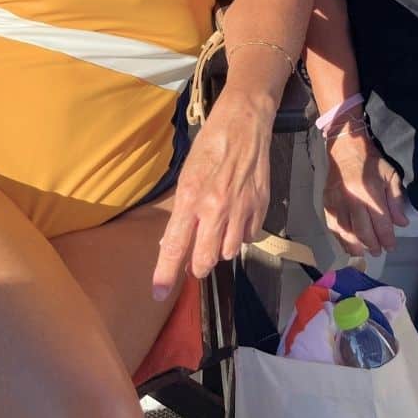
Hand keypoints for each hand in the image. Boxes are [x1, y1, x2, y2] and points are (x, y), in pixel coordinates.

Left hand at [152, 91, 272, 299]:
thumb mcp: (187, 176)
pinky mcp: (260, 208)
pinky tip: (237, 218)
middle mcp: (216, 209)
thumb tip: (175, 242)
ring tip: (217, 229)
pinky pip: (248, 238)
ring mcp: (241, 210)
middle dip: (197, 265)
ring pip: (228, 253)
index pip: (174, 246)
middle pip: (204, 261)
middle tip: (195, 256)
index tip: (157, 293)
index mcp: (191, 198)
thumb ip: (182, 211)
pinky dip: (240, 234)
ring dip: (220, 248)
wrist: (245, 124)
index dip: (165, 274)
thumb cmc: (210, 145)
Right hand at [323, 128, 408, 256]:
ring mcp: (337, 202)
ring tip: (364, 252)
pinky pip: (333, 227)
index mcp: (370, 191)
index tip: (391, 246)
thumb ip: (396, 200)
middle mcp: (352, 199)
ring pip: (346, 233)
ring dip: (356, 246)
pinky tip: (349, 244)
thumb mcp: (390, 176)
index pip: (380, 223)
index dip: (387, 239)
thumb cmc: (371, 162)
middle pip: (363, 232)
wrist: (345, 149)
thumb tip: (401, 223)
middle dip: (373, 245)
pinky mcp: (327, 203)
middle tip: (379, 251)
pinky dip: (341, 239)